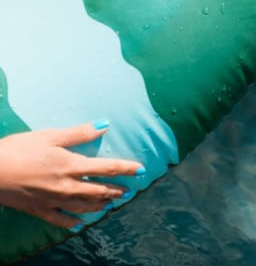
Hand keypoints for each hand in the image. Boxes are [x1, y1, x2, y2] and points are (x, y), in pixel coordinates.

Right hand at [0, 122, 143, 229]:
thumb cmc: (20, 149)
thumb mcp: (51, 135)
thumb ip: (79, 133)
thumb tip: (104, 125)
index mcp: (71, 165)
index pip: (106, 168)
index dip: (125, 168)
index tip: (141, 170)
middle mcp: (66, 186)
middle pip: (97, 190)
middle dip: (115, 190)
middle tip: (129, 191)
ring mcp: (53, 201)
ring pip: (82, 206)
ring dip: (99, 205)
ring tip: (111, 205)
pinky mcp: (39, 210)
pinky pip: (60, 219)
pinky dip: (72, 221)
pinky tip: (79, 223)